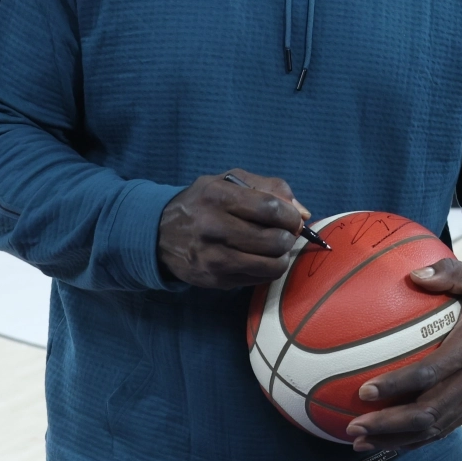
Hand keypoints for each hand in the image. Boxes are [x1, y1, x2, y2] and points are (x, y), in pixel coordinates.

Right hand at [157, 170, 311, 288]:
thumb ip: (270, 188)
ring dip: (281, 256)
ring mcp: (213, 257)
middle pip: (276, 240)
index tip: (290, 218)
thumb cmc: (204, 203)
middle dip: (288, 237)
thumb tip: (302, 213)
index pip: (272, 208)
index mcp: (218, 196)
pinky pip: (260, 279)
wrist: (159, 233)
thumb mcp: (230, 181)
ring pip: (272, 265)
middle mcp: (213, 227)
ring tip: (272, 247)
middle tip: (281, 233)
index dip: (291, 215)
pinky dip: (266, 269)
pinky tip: (257, 258)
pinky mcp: (216, 279)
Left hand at [346, 259, 461, 453]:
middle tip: (354, 425)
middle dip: (390, 424)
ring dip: (396, 439)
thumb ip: (448, 272)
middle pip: (429, 413)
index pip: (432, 373)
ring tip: (360, 440)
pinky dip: (413, 441)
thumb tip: (412, 274)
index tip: (365, 390)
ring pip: (434, 429)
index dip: (398, 385)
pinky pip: (444, 430)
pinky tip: (386, 442)